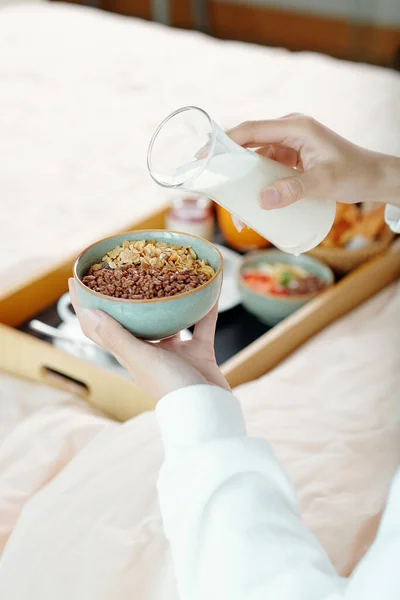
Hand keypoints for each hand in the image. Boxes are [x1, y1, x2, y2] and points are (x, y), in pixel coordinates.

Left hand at [69, 279, 229, 400]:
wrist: (208, 411)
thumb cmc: (171, 388)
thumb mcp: (140, 359)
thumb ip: (116, 337)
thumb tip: (88, 312)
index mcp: (129, 355)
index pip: (99, 327)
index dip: (85, 306)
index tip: (76, 280)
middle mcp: (149, 352)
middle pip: (134, 319)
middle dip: (127, 295)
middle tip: (124, 268)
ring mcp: (175, 353)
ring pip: (169, 319)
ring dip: (169, 299)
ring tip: (168, 274)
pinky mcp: (198, 354)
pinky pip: (202, 325)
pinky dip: (205, 309)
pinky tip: (210, 288)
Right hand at [227, 113, 399, 208]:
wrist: (373, 177)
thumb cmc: (353, 173)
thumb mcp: (323, 182)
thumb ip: (293, 190)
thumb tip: (261, 201)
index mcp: (295, 127)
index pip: (251, 130)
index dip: (224, 142)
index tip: (203, 156)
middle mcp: (290, 130)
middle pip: (249, 142)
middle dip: (229, 162)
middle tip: (210, 180)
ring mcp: (291, 143)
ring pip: (257, 156)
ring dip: (242, 175)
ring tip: (229, 198)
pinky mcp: (293, 157)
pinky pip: (267, 165)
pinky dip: (256, 179)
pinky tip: (249, 196)